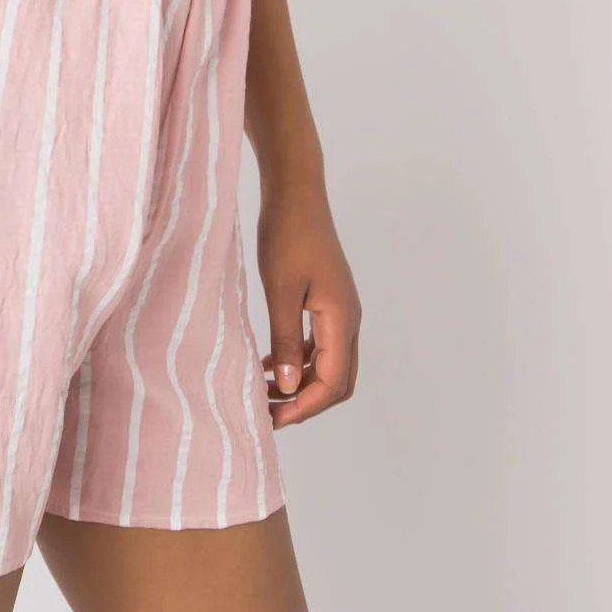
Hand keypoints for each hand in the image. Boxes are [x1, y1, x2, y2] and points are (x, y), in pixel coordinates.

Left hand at [255, 176, 360, 427]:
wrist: (295, 192)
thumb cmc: (286, 236)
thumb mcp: (280, 291)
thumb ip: (283, 341)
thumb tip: (289, 389)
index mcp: (341, 318)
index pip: (333, 381)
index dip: (306, 406)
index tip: (273, 418)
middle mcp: (348, 319)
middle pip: (338, 380)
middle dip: (307, 402)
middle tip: (269, 414)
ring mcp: (339, 310)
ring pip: (328, 364)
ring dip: (300, 383)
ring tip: (263, 393)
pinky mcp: (327, 301)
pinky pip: (317, 344)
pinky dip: (296, 360)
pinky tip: (267, 364)